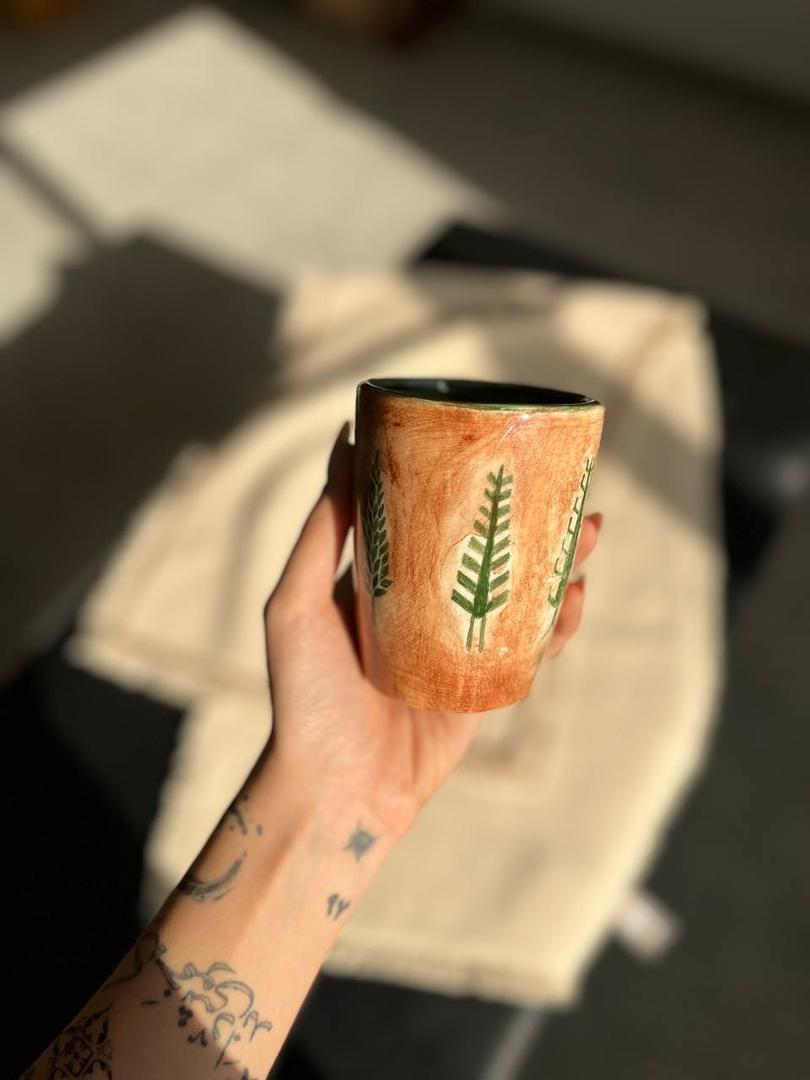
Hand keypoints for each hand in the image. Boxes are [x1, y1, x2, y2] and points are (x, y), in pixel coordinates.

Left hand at [264, 424, 601, 837]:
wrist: (335, 789)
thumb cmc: (304, 695)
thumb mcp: (295, 601)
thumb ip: (322, 530)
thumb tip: (344, 440)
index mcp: (382, 581)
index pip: (430, 517)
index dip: (466, 482)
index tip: (496, 443)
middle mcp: (424, 609)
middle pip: (488, 551)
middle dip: (530, 517)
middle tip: (566, 482)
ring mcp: (459, 648)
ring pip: (521, 594)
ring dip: (559, 561)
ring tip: (590, 526)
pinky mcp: (485, 688)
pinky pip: (531, 649)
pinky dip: (558, 622)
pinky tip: (574, 595)